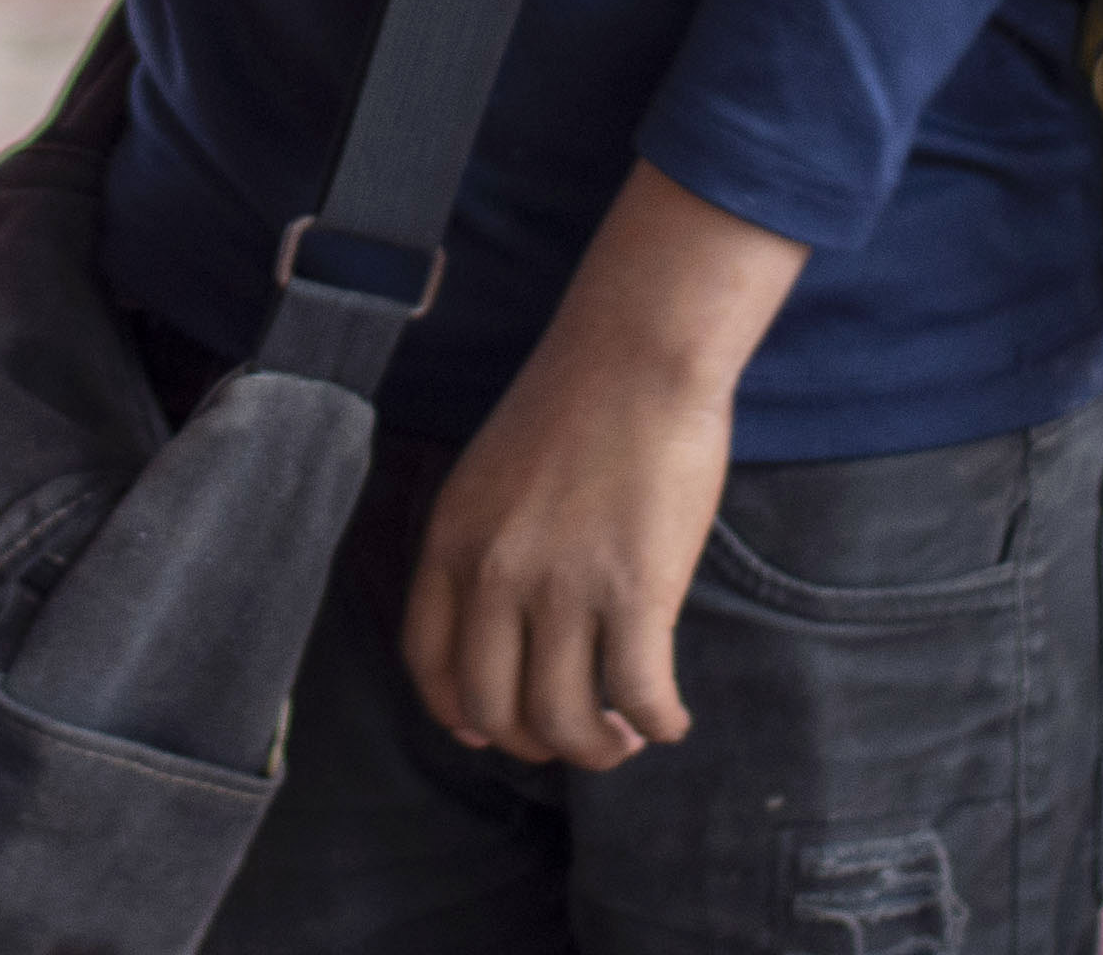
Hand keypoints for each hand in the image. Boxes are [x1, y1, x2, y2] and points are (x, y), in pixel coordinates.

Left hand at [402, 299, 737, 767]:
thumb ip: (482, 550)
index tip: (494, 731)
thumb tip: (502, 638)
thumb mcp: (490, 478)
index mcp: (451, 542)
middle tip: (579, 732)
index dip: (461, 716)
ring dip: (599, 748)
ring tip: (628, 734)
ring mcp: (562, 585)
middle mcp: (495, 573)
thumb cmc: (576, 406)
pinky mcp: (634, 590)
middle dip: (535, 744)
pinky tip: (672, 719)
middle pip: (493, 711)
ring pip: (564, 720)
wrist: (638, 353)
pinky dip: (659, 723)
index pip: (430, 666)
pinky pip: (639, 694)